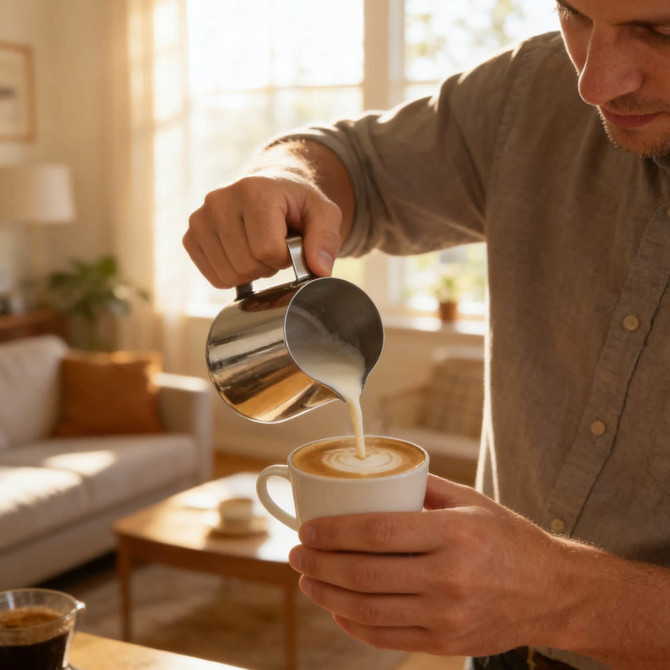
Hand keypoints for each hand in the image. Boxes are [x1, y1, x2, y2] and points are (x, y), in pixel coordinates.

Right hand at [184, 173, 342, 287]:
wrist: (270, 189)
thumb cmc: (297, 204)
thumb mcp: (323, 214)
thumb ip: (326, 239)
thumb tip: (319, 269)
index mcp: (254, 190)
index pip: (266, 250)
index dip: (285, 258)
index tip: (290, 244)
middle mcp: (220, 200)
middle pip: (246, 265)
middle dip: (267, 266)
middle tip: (275, 248)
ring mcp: (201, 217)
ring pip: (229, 274)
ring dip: (251, 272)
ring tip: (259, 250)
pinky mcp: (191, 235)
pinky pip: (214, 277)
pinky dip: (232, 276)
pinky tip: (242, 255)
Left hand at [288, 474, 570, 656]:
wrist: (552, 591)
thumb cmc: (508, 538)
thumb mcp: (471, 500)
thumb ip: (423, 486)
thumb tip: (375, 475)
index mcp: (453, 534)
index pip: (377, 533)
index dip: (334, 532)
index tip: (307, 528)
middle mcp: (449, 578)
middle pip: (365, 574)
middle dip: (320, 563)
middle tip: (296, 552)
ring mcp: (447, 616)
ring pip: (369, 609)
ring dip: (327, 594)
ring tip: (307, 578)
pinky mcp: (446, 642)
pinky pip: (387, 638)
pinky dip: (353, 624)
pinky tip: (337, 607)